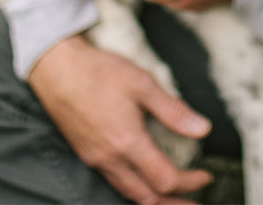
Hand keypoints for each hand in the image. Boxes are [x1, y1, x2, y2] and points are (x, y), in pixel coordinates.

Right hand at [28, 34, 211, 204]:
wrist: (57, 69)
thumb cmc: (100, 72)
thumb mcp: (143, 84)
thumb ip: (174, 111)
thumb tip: (203, 128)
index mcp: (128, 143)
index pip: (165, 179)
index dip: (189, 183)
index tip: (205, 177)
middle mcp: (110, 159)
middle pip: (146, 197)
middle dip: (173, 203)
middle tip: (193, 202)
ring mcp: (95, 159)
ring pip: (128, 193)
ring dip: (152, 199)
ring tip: (170, 198)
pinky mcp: (86, 153)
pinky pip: (113, 181)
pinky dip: (133, 189)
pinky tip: (140, 180)